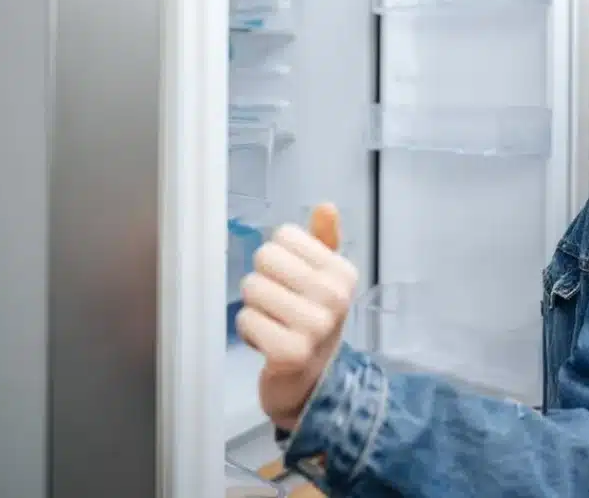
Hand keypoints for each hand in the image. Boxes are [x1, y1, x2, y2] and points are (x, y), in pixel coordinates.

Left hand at [236, 203, 358, 430]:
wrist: (315, 381)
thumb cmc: (314, 321)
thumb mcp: (324, 278)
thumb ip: (323, 240)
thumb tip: (326, 206)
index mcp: (342, 272)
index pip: (284, 235)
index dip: (280, 259)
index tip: (294, 284)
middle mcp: (334, 297)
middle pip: (264, 258)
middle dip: (264, 282)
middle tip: (280, 306)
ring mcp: (314, 326)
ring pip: (252, 288)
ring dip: (255, 309)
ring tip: (275, 325)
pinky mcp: (290, 352)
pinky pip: (246, 320)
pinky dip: (249, 332)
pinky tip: (268, 344)